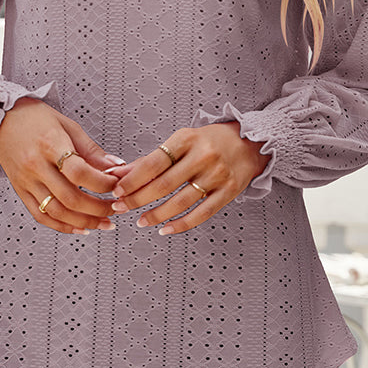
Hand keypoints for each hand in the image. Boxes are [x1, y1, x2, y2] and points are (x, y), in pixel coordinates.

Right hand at [0, 97, 119, 233]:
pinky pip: (41, 215)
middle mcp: (35, 165)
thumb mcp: (67, 125)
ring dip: (84, 221)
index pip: (78, 172)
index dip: (101, 183)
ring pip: (56, 211)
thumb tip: (116, 167)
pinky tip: (80, 227)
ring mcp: (26, 181)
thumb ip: (91, 149)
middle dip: (98, 208)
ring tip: (103, 222)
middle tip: (116, 208)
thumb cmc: (35, 119)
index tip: (116, 185)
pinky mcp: (20, 191)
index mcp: (49, 144)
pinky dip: (62, 226)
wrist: (1, 120)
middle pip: (69, 197)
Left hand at [108, 122, 267, 234]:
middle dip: (138, 199)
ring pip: (181, 202)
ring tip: (141, 221)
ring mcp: (217, 175)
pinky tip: (165, 229)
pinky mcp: (228, 192)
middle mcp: (203, 156)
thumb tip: (118, 173)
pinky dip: (181, 224)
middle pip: (164, 184)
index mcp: (187, 139)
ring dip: (156, 214)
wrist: (250, 143)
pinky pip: (201, 214)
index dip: (133, 179)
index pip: (154, 162)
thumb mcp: (181, 141)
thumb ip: (150, 159)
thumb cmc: (209, 142)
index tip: (117, 189)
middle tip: (121, 207)